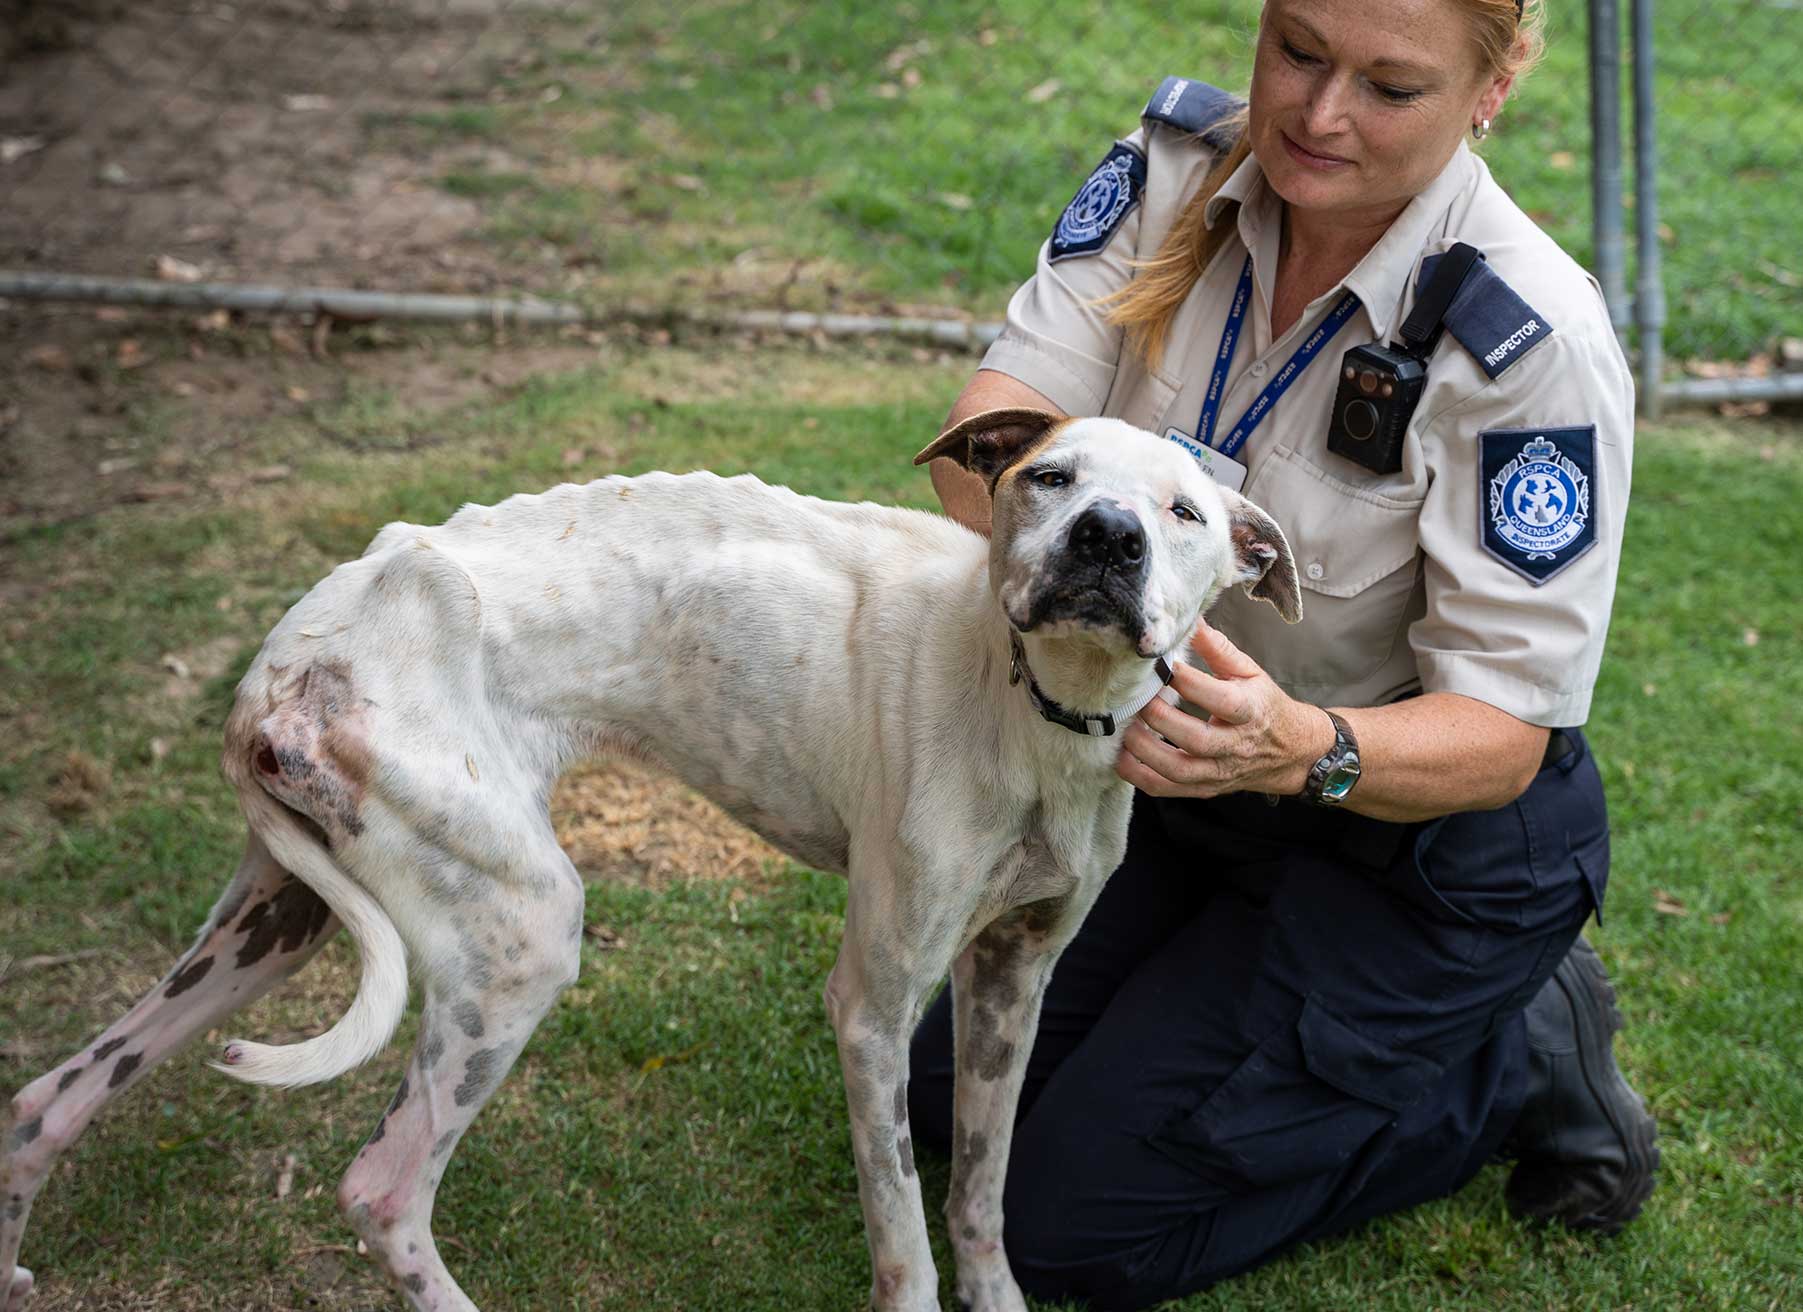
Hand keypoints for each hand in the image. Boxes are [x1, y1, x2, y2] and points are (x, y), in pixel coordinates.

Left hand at [1116, 621, 1334, 799]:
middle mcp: (1236, 745)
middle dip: (1160, 718)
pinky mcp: (1206, 788)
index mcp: (1250, 711)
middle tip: (1136, 698)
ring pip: (1180, 770)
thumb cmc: (1263, 706)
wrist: (1290, 752)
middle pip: (1196, 739)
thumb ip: (1218, 649)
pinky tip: (1121, 758)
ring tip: (1124, 728)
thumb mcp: (1250, 672)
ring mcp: (1220, 771)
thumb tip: (1191, 620)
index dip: (1187, 681)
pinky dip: (1140, 776)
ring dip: (1145, 751)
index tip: (1161, 665)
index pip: (1219, 698)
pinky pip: (1169, 790)